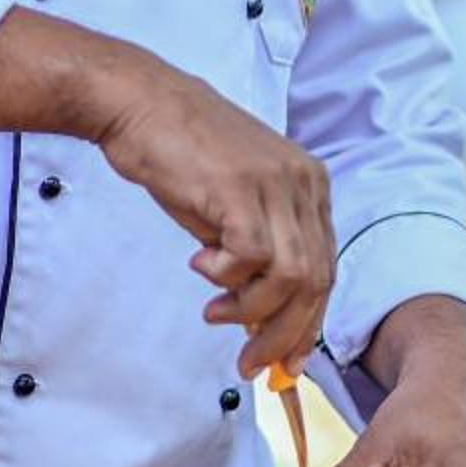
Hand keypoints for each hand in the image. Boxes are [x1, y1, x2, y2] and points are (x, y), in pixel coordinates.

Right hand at [94, 58, 332, 383]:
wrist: (140, 103)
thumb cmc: (181, 155)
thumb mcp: (233, 206)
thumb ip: (256, 254)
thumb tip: (260, 316)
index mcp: (310, 185)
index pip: (325, 269)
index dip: (307, 323)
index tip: (285, 362)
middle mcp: (304, 183)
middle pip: (316, 281)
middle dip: (284, 334)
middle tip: (250, 362)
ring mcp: (276, 184)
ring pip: (291, 276)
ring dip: (252, 311)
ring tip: (215, 312)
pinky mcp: (241, 188)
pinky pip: (253, 257)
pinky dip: (228, 277)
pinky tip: (201, 267)